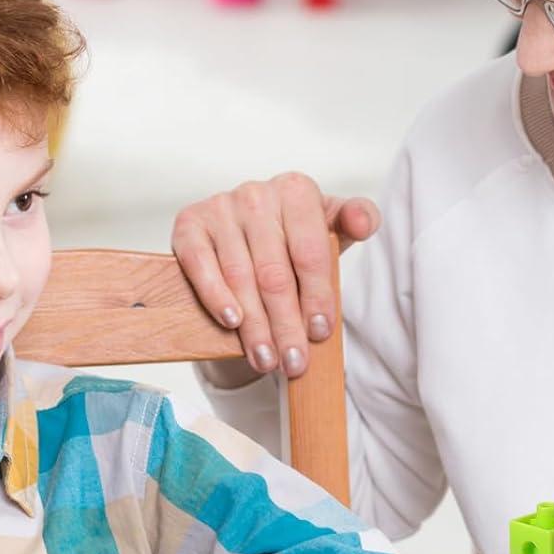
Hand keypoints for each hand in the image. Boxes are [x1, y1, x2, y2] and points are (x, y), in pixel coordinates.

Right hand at [172, 172, 379, 383]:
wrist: (244, 239)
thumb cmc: (292, 240)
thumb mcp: (329, 230)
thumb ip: (355, 222)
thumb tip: (364, 222)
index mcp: (296, 192)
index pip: (310, 253)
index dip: (317, 297)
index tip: (319, 333)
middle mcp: (257, 194)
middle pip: (275, 273)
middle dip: (286, 325)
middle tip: (293, 362)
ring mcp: (221, 207)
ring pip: (240, 277)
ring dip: (254, 326)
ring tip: (266, 360)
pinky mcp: (189, 224)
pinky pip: (200, 265)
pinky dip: (215, 295)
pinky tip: (231, 322)